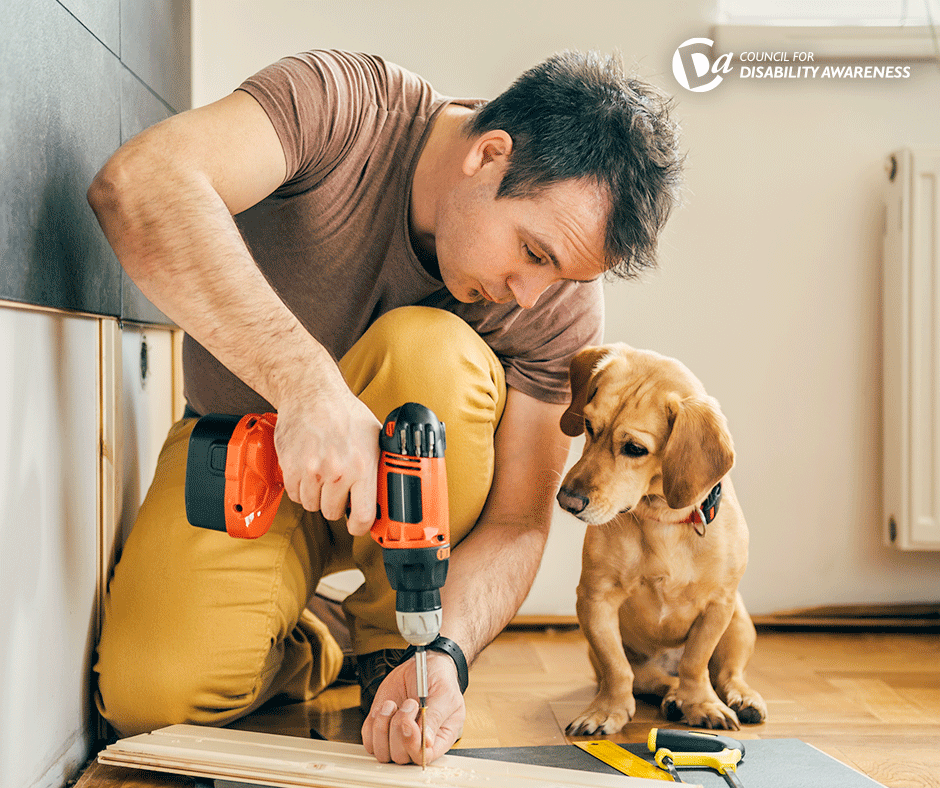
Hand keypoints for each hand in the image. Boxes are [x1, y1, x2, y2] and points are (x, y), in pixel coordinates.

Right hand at [273, 382, 380, 535]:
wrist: (311, 393)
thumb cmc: (345, 413)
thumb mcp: (375, 436)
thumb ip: (381, 465)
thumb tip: (391, 488)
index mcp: (362, 467)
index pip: (362, 516)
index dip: (360, 527)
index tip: (358, 525)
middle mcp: (337, 472)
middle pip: (333, 513)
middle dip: (337, 504)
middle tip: (339, 488)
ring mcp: (312, 471)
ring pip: (312, 505)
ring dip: (318, 496)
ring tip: (323, 476)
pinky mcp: (291, 467)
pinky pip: (295, 495)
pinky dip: (300, 488)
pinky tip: (308, 471)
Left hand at [361, 651, 465, 764]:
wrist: (423, 665)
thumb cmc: (440, 681)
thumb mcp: (445, 695)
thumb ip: (435, 718)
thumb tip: (426, 742)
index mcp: (438, 739)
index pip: (423, 758)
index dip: (413, 746)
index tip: (409, 724)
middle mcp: (416, 743)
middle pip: (400, 756)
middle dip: (399, 729)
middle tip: (409, 704)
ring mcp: (397, 737)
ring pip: (382, 751)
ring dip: (383, 726)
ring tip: (394, 705)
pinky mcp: (382, 728)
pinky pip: (369, 739)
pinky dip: (373, 722)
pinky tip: (387, 706)